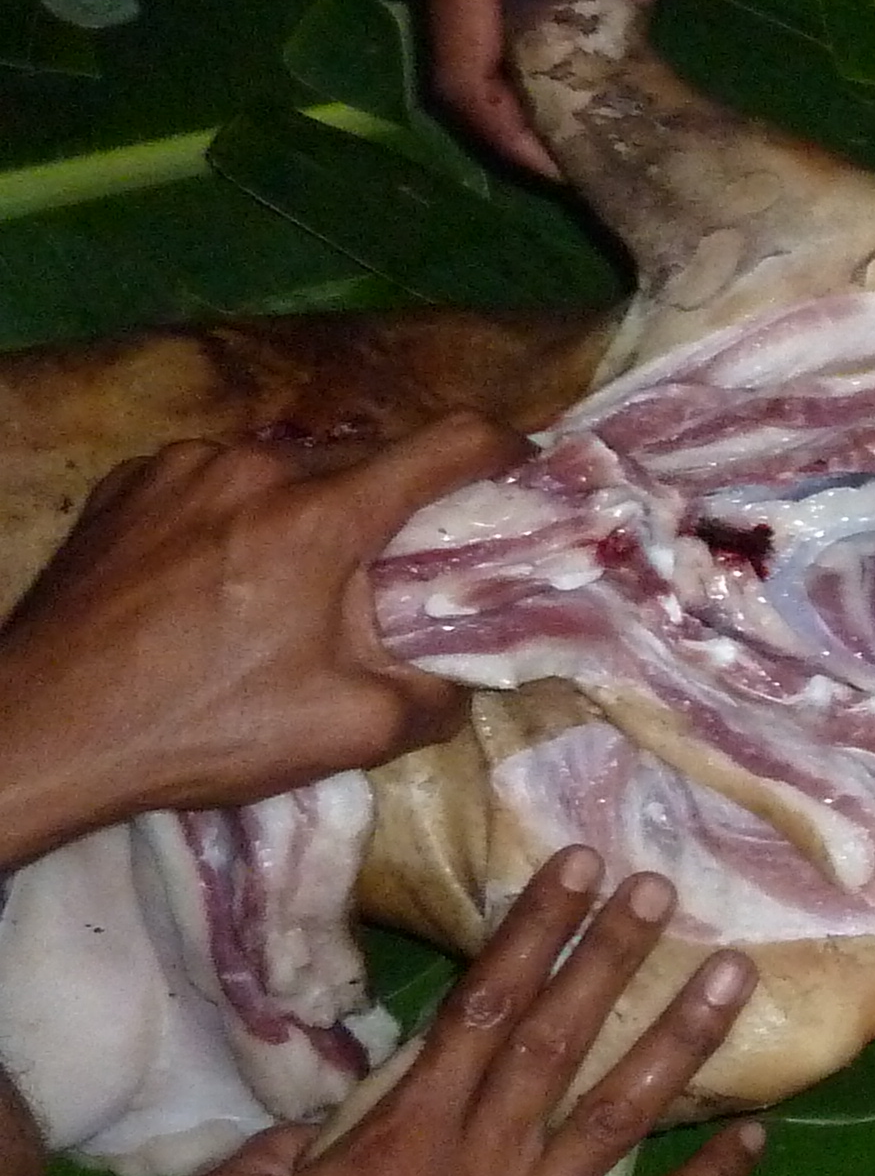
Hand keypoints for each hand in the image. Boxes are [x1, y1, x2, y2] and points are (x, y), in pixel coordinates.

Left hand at [0, 418, 523, 847]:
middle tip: (390, 579)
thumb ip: (437, 698)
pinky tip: (215, 585)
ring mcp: (180, 468)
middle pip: (364, 462)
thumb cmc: (201, 728)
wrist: (39, 730)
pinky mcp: (125, 485)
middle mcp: (254, 467)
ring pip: (285, 474)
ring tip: (287, 591)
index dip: (505, 450)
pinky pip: (214, 485)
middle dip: (393, 512)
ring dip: (309, 517)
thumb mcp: (348, 733)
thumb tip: (468, 678)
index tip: (525, 475)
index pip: (448, 443)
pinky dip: (237, 520)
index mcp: (320, 516)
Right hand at [167, 856, 763, 1175]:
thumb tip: (313, 1124)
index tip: (575, 872)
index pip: (478, 1011)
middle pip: (557, 1040)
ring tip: (735, 974)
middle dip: (610, 956)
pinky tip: (758, 1137)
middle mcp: (480, 1170)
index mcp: (399, 1142)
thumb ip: (269, 1157)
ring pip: (622, 1116)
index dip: (531, 935)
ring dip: (681, 1040)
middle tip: (660, 888)